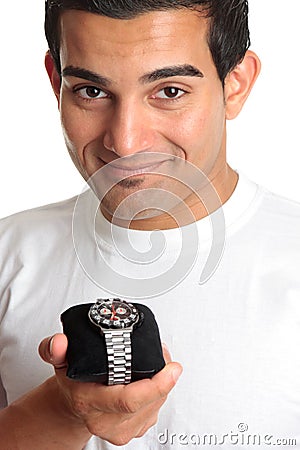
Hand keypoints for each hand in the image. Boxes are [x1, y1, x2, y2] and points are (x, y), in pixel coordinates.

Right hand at [39, 334, 181, 445]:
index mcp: (88, 402)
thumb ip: (54, 348)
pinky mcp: (133, 431)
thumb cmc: (72, 381)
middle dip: (164, 379)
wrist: (74, 403)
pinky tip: (155, 380)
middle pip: (147, 404)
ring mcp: (120, 430)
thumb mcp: (59, 360)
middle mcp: (104, 421)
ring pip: (155, 408)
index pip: (128, 400)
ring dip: (165, 385)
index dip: (156, 385)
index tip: (171, 368)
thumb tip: (60, 342)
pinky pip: (155, 413)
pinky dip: (160, 394)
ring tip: (161, 364)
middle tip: (166, 357)